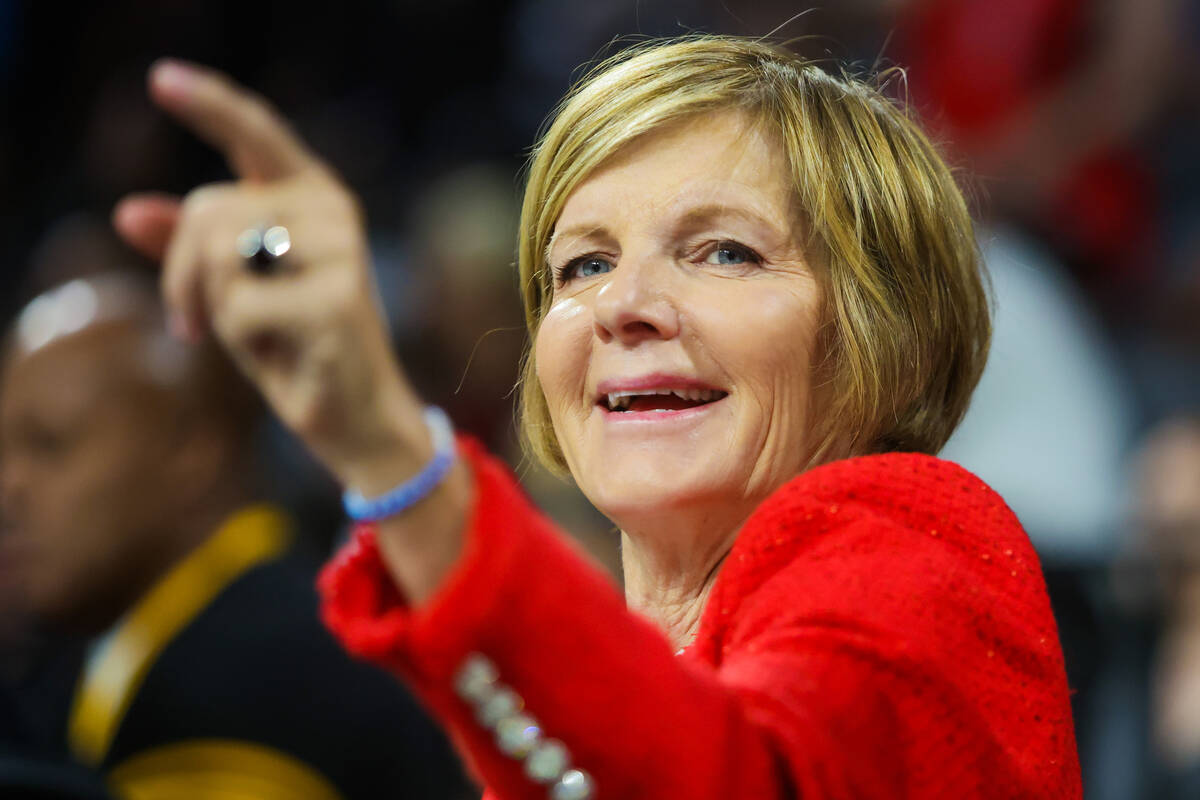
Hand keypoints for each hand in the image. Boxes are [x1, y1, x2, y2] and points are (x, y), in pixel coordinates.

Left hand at [113, 60, 425, 492]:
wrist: (353, 414)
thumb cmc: (293, 347)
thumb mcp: (231, 290)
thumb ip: (188, 248)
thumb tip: (126, 212)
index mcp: (311, 196)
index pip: (255, 135)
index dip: (209, 103)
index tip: (160, 79)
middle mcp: (332, 210)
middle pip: (208, 210)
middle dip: (180, 272)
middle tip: (189, 325)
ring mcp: (341, 251)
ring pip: (219, 252)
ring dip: (210, 306)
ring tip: (252, 335)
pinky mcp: (337, 299)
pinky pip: (239, 307)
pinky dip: (240, 341)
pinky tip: (283, 353)